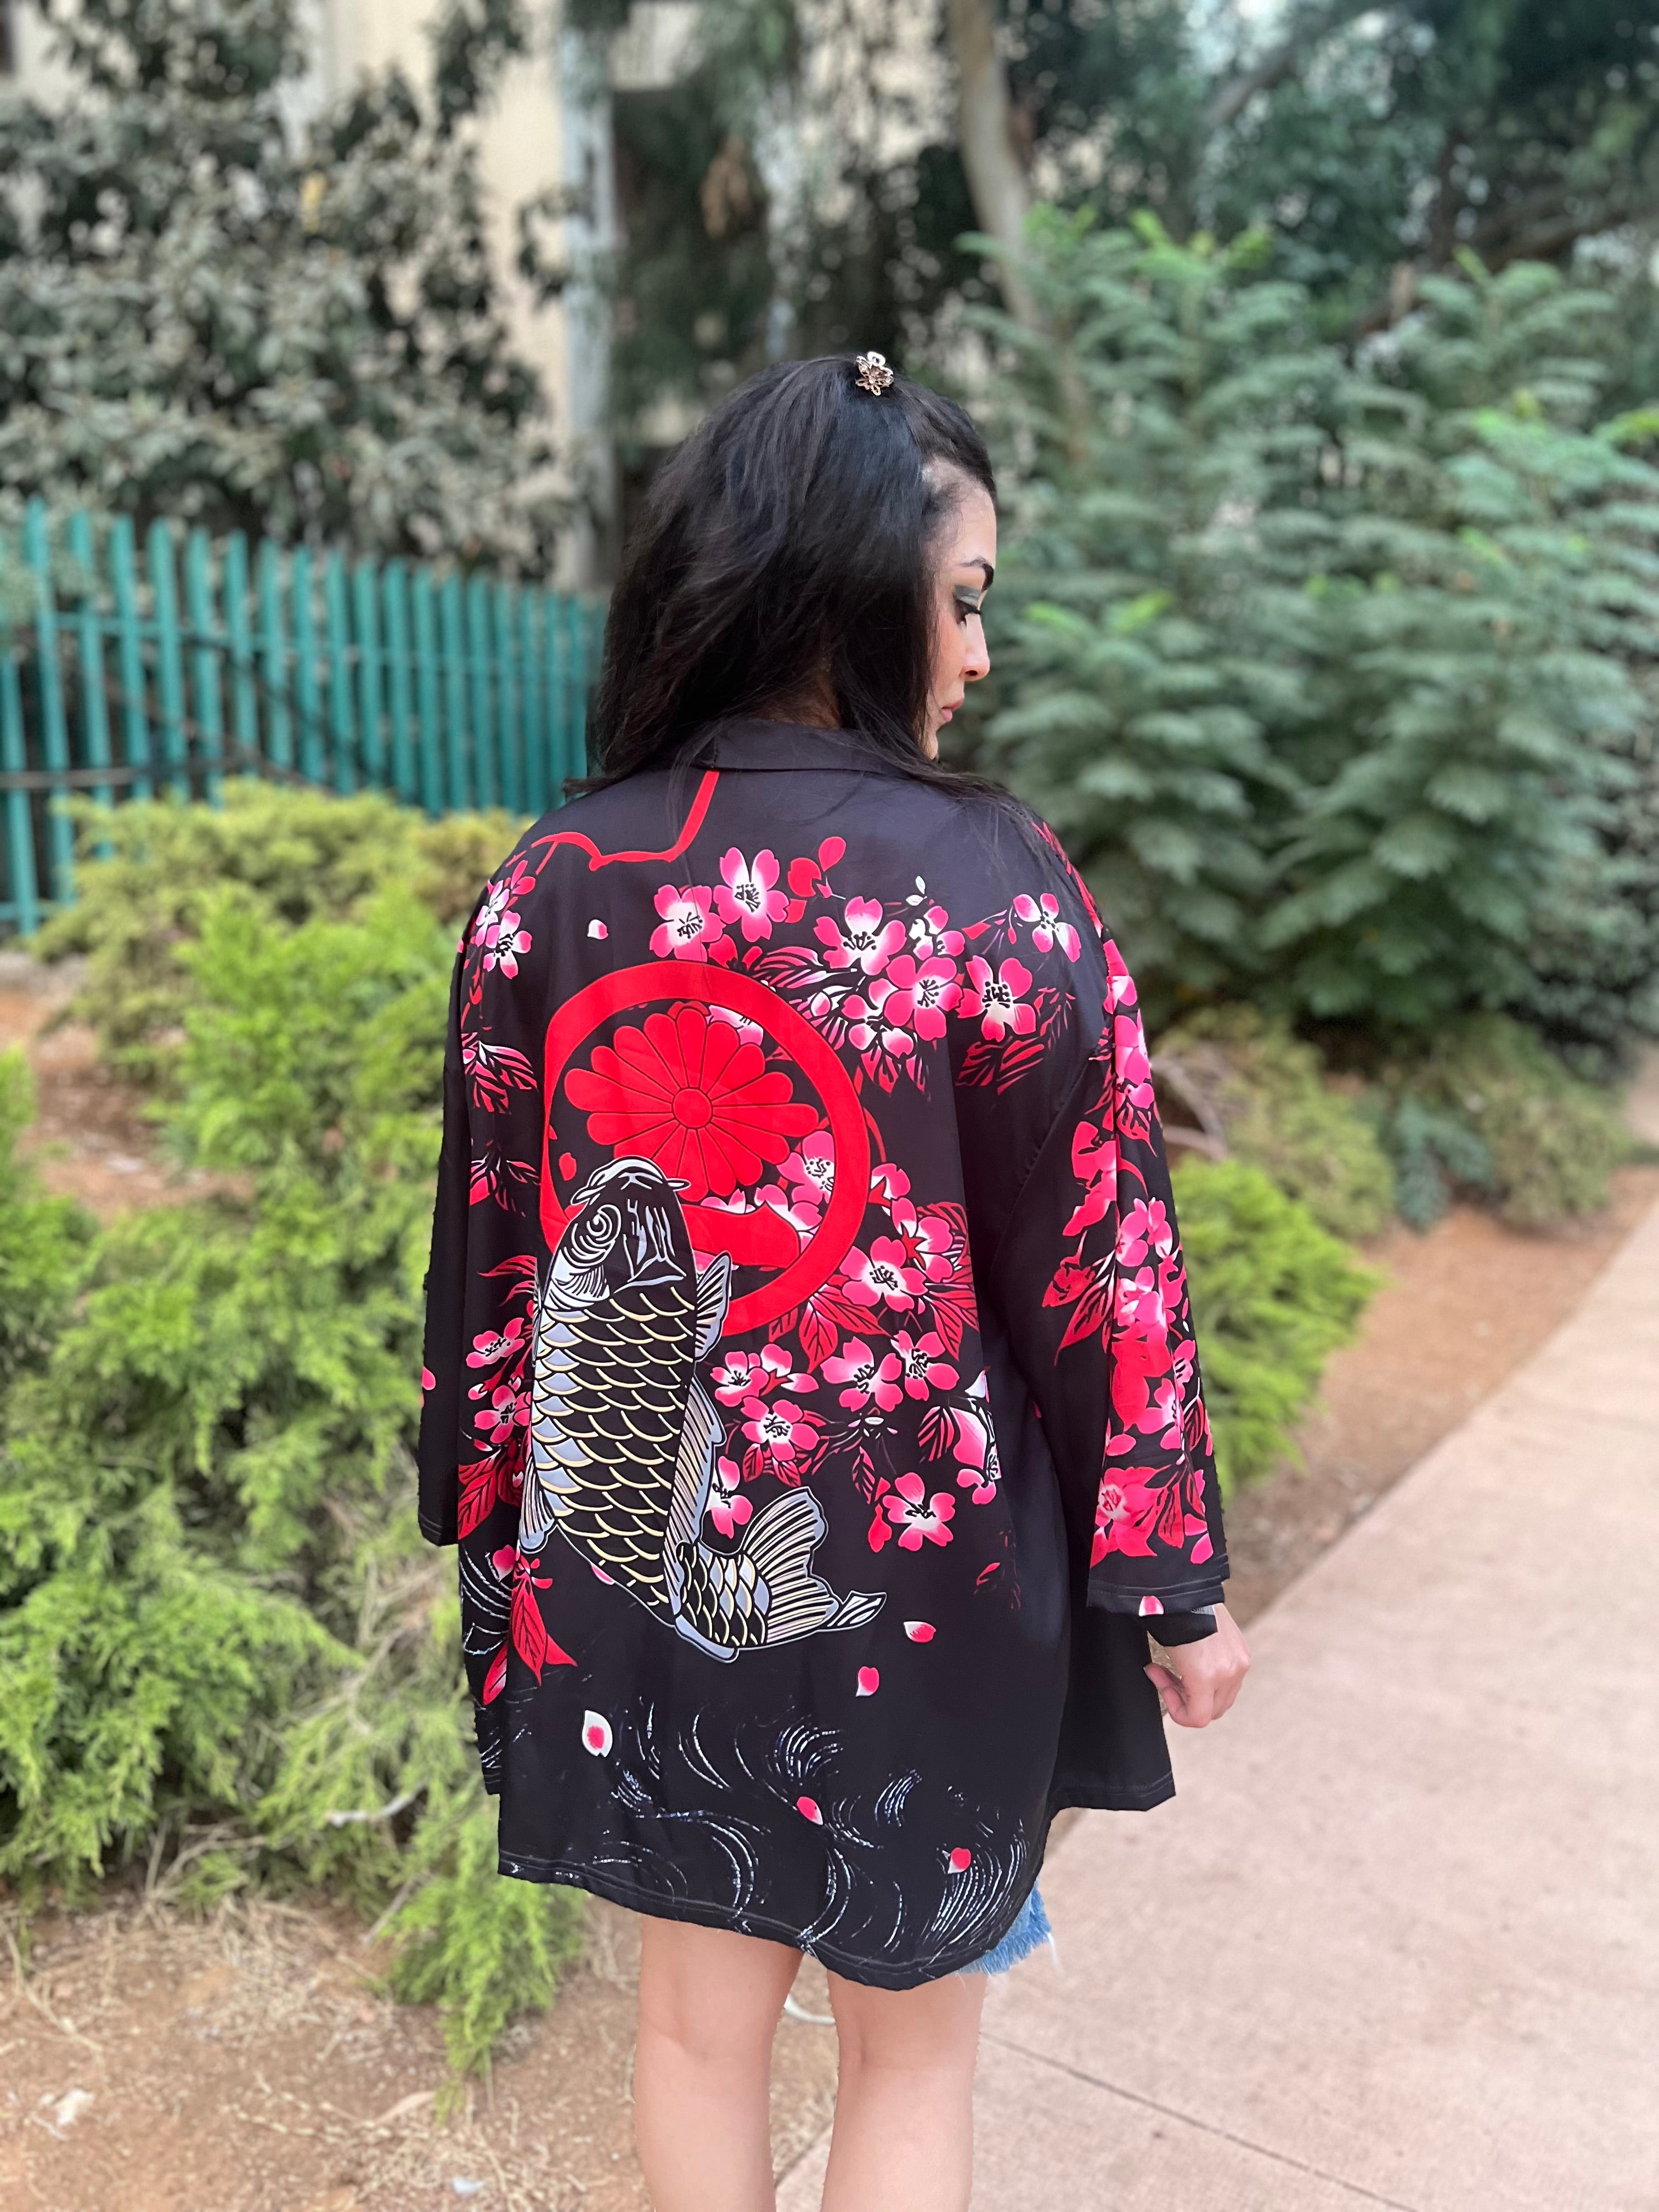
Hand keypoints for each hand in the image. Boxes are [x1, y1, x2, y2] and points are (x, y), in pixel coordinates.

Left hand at [1144, 1605, 1249, 1728]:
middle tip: (1168, 1680)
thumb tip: (1179, 1693)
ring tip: (1181, 1671)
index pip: (1199, 1718)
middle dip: (1189, 1701)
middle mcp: (1229, 1673)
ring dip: (1203, 1692)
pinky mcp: (1244, 1652)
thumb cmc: (1171, 1619)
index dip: (1179, 1713)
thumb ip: (1181, 1684)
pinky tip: (1198, 1662)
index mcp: (1206, 1676)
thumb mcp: (1170, 1657)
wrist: (1188, 1590)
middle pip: (1213, 1711)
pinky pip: (1232, 1680)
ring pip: (1224, 1698)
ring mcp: (1240, 1663)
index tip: (1164, 1689)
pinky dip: (1215, 1679)